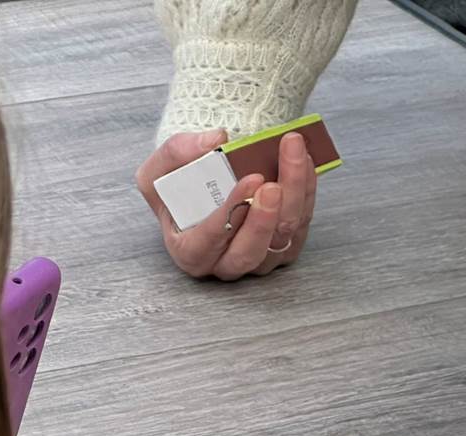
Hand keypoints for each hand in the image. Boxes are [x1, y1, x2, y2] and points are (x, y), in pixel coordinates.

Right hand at [136, 129, 316, 279]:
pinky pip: (302, 224)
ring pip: (284, 237)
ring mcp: (260, 261)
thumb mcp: (159, 171)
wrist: (202, 190)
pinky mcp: (286, 249)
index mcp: (190, 253)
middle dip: (266, 217)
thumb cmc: (177, 189)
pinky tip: (305, 161)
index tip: (250, 180)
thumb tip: (216, 140)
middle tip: (274, 184)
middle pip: (252, 250)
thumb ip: (177, 154)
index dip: (231, 213)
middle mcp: (227, 264)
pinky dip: (307, 191)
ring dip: (295, 195)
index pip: (210, 240)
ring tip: (296, 156)